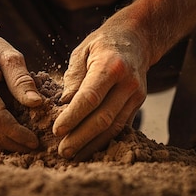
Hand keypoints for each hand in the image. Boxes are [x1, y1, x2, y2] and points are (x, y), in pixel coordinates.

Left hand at [53, 16, 147, 159]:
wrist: (136, 39)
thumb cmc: (102, 44)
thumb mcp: (82, 52)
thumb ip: (73, 77)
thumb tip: (64, 104)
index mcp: (111, 66)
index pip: (90, 97)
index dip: (73, 116)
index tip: (57, 130)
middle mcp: (128, 83)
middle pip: (103, 117)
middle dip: (81, 137)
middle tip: (61, 151)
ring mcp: (137, 95)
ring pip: (114, 127)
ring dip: (92, 144)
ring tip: (73, 156)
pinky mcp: (138, 105)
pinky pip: (121, 127)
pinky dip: (105, 140)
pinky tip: (89, 149)